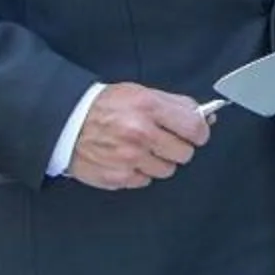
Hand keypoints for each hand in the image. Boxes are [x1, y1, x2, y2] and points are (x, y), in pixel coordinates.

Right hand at [63, 83, 209, 188]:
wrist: (67, 121)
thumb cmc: (106, 106)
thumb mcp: (141, 93)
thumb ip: (176, 104)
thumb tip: (207, 118)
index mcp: (148, 107)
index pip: (195, 128)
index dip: (200, 132)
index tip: (196, 133)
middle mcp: (140, 134)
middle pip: (184, 153)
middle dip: (178, 147)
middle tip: (164, 139)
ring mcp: (129, 158)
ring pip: (167, 170)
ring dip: (159, 161)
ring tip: (143, 148)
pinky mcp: (118, 177)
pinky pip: (145, 181)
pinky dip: (140, 172)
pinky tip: (128, 158)